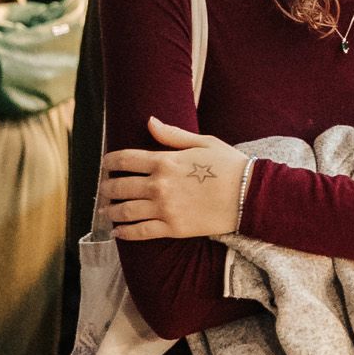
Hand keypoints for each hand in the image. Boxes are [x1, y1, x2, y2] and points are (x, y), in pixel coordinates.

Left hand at [101, 117, 250, 241]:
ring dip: (111, 211)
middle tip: (104, 189)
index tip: (105, 164)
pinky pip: (140, 232)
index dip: (110, 161)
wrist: (249, 195)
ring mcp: (164, 208)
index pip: (125, 159)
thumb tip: (149, 122)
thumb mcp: (203, 142)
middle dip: (107, 187)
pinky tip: (117, 231)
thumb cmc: (229, 165)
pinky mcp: (172, 228)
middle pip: (120, 186)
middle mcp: (159, 185)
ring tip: (106, 210)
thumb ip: (172, 135)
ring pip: (125, 211)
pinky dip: (124, 232)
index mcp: (165, 161)